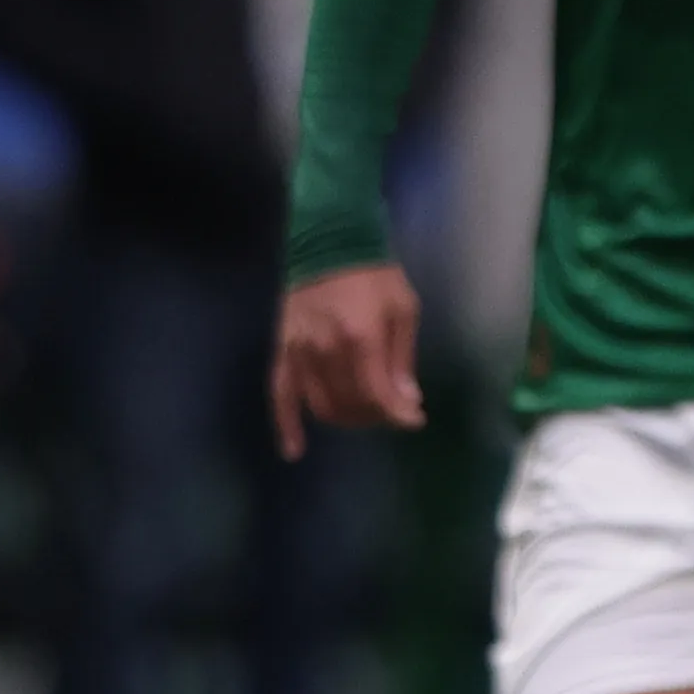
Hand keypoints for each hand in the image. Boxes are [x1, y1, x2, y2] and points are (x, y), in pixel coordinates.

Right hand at [270, 264, 419, 454]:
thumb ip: (402, 360)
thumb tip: (406, 401)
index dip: (399, 415)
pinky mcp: (281, 352)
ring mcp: (298, 353)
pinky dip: (286, 426)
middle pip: (350, 405)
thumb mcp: (404, 311)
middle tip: (394, 412)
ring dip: (347, 419)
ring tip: (366, 414)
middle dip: (376, 417)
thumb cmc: (375, 275)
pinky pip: (279, 395)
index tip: (415, 419)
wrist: (328, 243)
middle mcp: (325, 352)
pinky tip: (294, 450)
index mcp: (361, 340)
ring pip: (321, 406)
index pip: (378, 396)